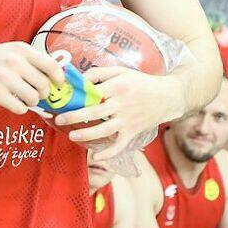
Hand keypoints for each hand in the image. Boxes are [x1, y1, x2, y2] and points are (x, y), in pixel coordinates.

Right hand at [0, 42, 66, 114]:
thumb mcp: (11, 51)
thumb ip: (32, 61)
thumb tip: (57, 77)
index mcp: (21, 49)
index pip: (51, 65)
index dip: (59, 78)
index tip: (58, 84)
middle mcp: (14, 62)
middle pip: (43, 85)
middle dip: (42, 93)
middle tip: (35, 93)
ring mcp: (4, 78)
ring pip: (33, 98)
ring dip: (31, 102)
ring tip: (23, 98)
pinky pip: (20, 108)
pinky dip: (19, 108)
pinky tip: (12, 102)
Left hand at [55, 67, 186, 155]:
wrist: (168, 96)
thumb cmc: (141, 82)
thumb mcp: (122, 71)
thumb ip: (100, 72)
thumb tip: (80, 79)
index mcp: (118, 86)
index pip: (93, 91)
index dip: (77, 95)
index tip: (64, 99)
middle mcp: (122, 104)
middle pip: (95, 111)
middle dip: (75, 116)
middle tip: (59, 119)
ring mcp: (127, 120)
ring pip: (104, 130)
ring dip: (87, 135)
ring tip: (72, 136)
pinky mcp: (133, 132)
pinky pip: (119, 145)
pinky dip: (108, 153)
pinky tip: (95, 157)